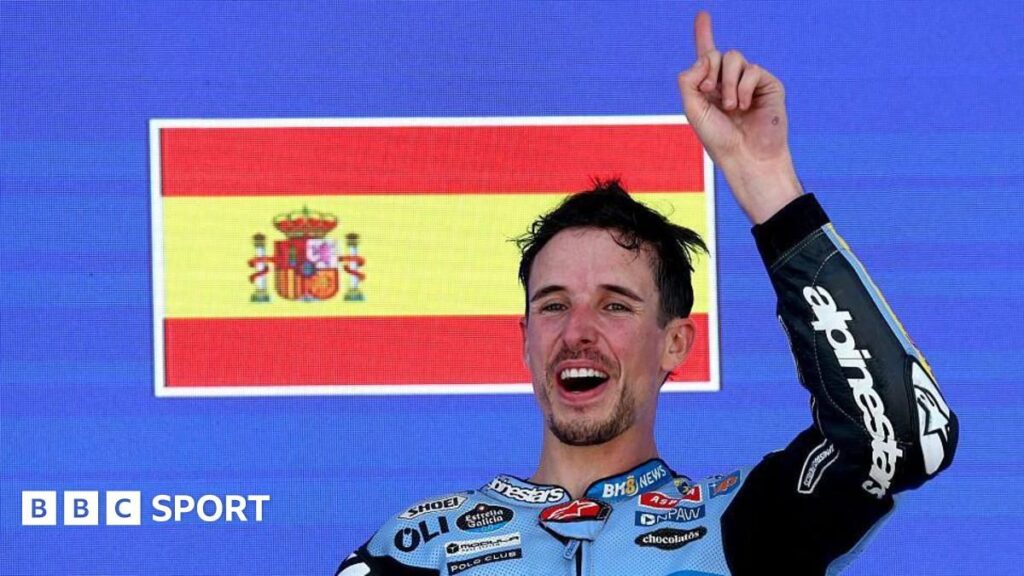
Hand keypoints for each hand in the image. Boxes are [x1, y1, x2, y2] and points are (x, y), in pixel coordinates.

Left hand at [678, 11, 801, 223]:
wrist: (746, 157)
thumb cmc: (719, 139)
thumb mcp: (693, 110)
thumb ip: (688, 80)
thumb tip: (705, 59)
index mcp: (709, 87)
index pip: (706, 57)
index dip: (704, 34)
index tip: (703, 14)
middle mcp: (729, 81)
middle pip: (716, 53)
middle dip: (709, 70)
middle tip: (709, 92)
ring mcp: (749, 82)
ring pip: (734, 57)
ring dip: (727, 82)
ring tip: (731, 106)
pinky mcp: (768, 84)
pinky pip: (752, 69)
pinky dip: (744, 87)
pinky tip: (745, 106)